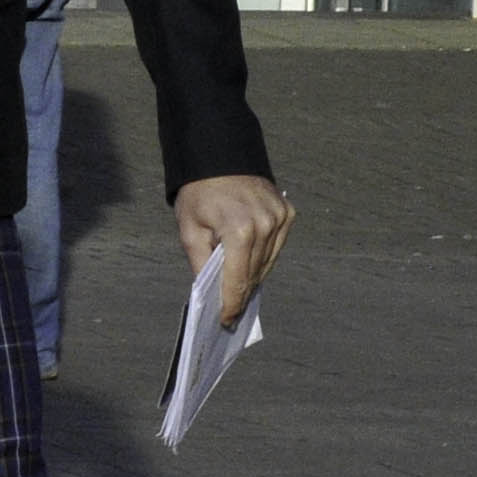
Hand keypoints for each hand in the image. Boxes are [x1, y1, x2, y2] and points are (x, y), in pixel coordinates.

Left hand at [173, 175, 295, 324]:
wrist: (218, 155)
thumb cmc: (199, 192)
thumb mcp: (189, 229)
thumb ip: (200, 263)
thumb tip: (209, 292)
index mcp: (240, 231)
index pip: (238, 280)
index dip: (231, 304)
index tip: (226, 321)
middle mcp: (266, 226)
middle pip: (254, 274)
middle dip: (241, 295)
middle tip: (231, 314)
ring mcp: (280, 218)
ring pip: (268, 263)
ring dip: (254, 278)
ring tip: (240, 294)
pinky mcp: (287, 213)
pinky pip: (276, 247)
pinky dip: (264, 258)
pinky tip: (250, 266)